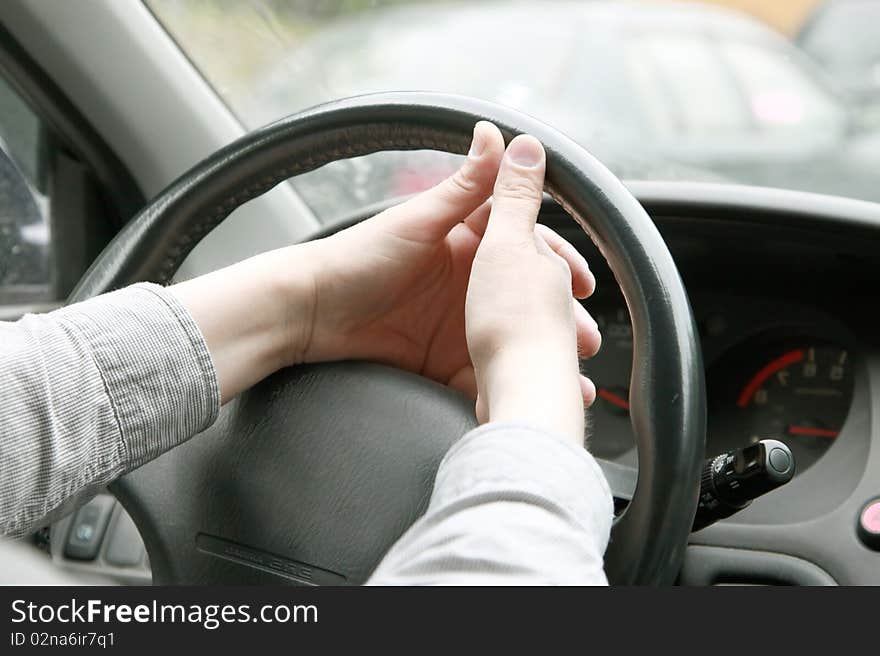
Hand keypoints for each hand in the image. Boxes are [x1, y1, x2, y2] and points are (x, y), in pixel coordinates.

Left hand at [296, 123, 599, 417]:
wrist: (311, 313)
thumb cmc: (360, 257)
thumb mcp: (420, 220)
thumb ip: (465, 185)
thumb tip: (496, 131)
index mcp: (467, 244)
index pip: (525, 248)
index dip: (558, 263)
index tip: (583, 282)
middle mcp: (468, 284)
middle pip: (527, 301)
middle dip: (560, 319)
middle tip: (585, 339)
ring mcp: (458, 323)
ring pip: (514, 339)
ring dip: (542, 355)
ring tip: (569, 378)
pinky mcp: (444, 359)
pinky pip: (484, 373)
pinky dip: (508, 385)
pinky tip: (531, 397)